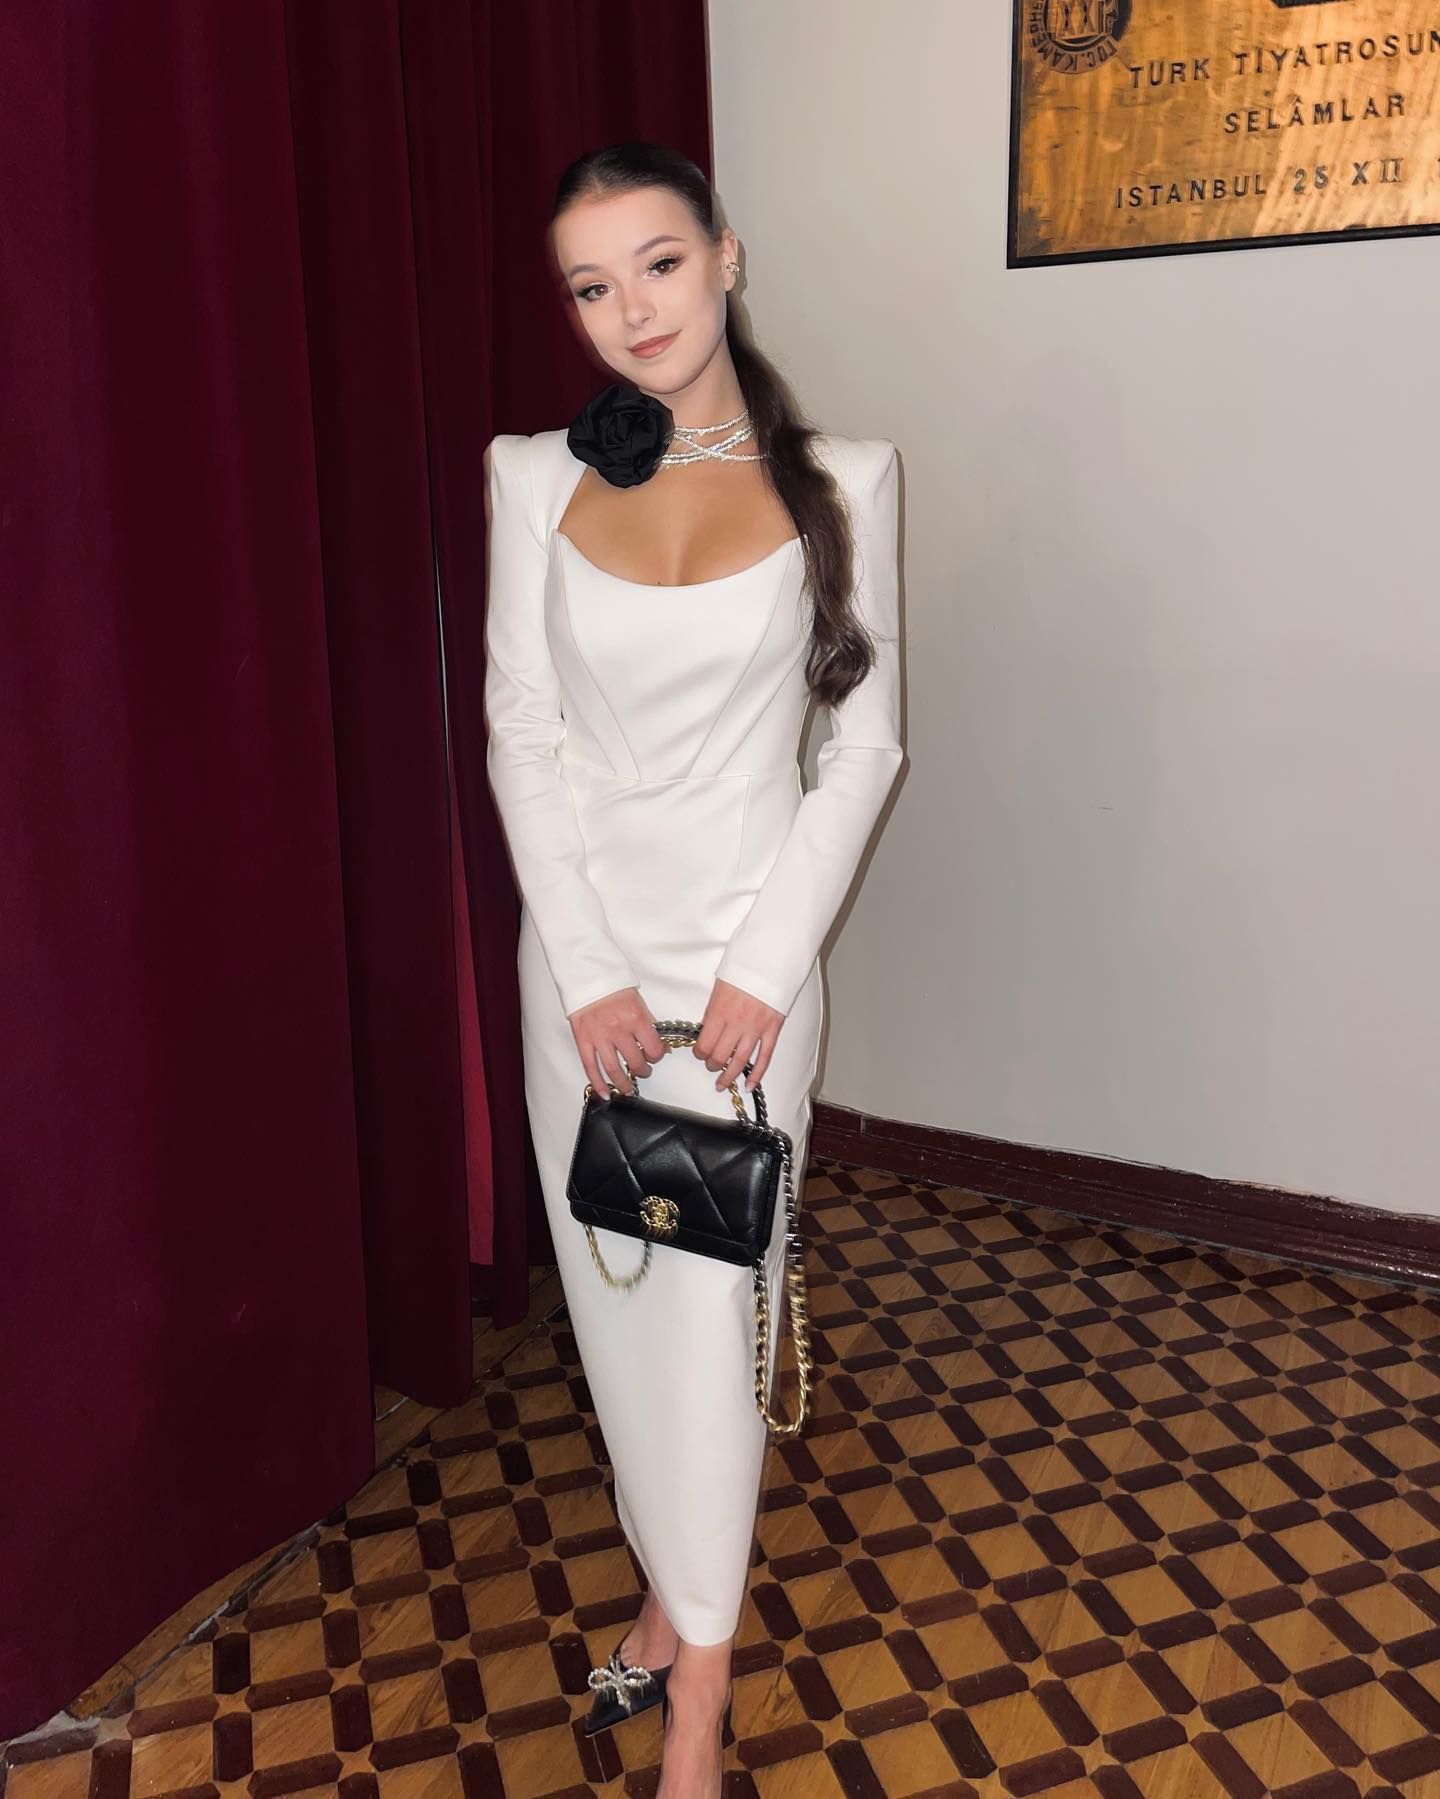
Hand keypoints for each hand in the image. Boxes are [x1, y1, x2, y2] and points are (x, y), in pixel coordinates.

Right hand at [567, 986, 666, 1097]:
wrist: (587, 976)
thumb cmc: (613, 987)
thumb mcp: (638, 1001)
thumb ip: (648, 1024)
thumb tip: (660, 1045)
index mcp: (635, 1018)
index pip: (653, 1048)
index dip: (657, 1055)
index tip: (656, 1056)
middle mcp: (618, 1030)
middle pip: (635, 1061)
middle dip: (642, 1070)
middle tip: (643, 1071)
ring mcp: (599, 1037)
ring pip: (614, 1069)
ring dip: (624, 1083)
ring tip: (628, 1089)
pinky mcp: (583, 1040)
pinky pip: (591, 1067)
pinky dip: (598, 1083)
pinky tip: (605, 1093)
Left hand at [695, 978, 783, 1092]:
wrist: (771, 959)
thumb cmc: (745, 968)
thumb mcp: (720, 985)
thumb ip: (713, 1009)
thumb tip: (707, 1028)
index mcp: (719, 1011)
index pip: (704, 1044)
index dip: (699, 1053)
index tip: (699, 1053)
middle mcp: (736, 1023)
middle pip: (720, 1056)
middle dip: (712, 1065)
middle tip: (711, 1066)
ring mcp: (756, 1028)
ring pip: (740, 1061)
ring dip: (729, 1075)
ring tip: (722, 1083)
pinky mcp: (773, 1029)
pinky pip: (764, 1057)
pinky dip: (757, 1074)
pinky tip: (750, 1085)